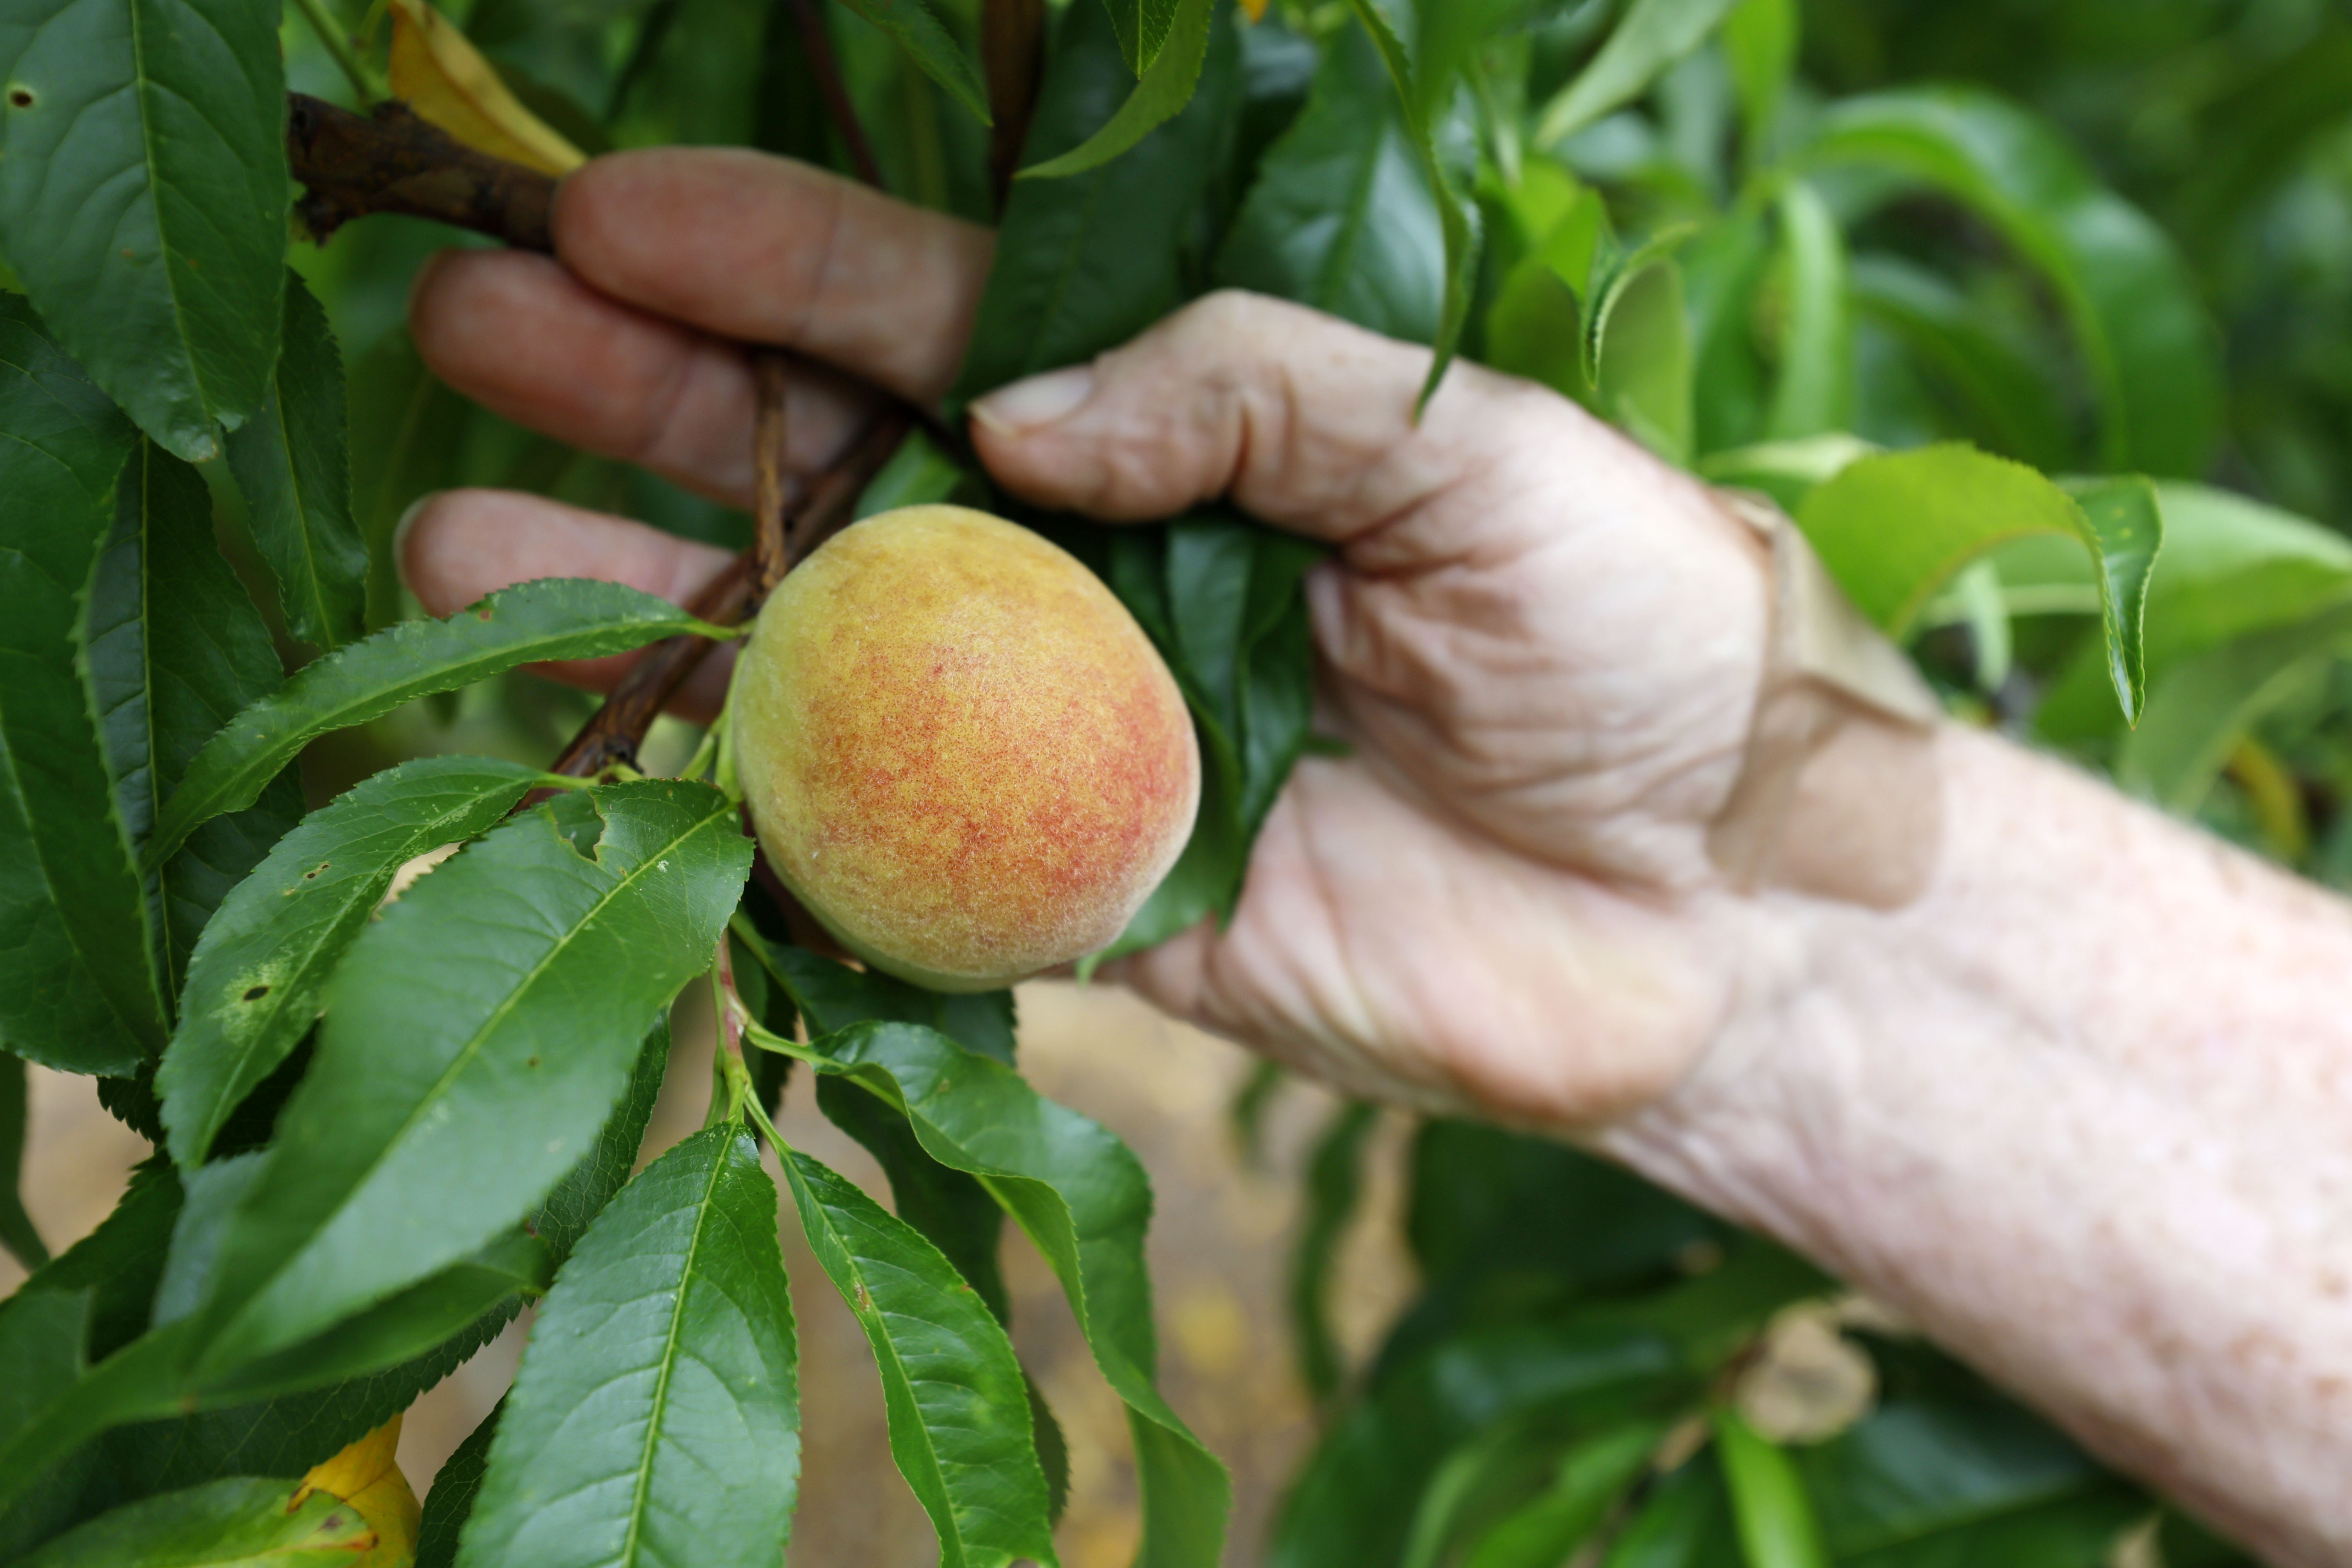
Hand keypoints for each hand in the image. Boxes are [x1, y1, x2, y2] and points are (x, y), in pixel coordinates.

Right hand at [403, 147, 1775, 1129]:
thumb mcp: (1474, 447)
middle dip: (649, 391)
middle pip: (830, 461)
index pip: (936, 320)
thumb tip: (1009, 410)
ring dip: (635, 590)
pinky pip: (880, 851)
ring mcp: (1061, 734)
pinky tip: (595, 740)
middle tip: (467, 315)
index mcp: (1180, 426)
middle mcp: (1093, 566)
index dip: (779, 264)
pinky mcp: (1074, 898)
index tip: (614, 212)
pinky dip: (743, 808)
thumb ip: (1246, 389)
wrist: (1723, 914)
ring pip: (813, 653)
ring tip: (446, 524)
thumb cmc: (1639, 639)